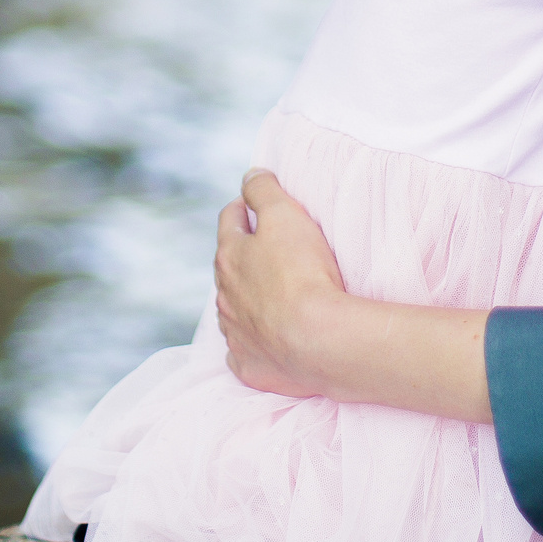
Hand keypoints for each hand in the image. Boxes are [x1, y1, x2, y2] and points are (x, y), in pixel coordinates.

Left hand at [215, 170, 347, 397]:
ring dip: (245, 299)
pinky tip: (266, 340)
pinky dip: (252, 342)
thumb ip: (263, 191)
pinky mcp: (250, 366)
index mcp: (229, 257)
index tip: (252, 205)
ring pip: (233, 310)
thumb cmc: (303, 273)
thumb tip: (250, 176)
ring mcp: (235, 333)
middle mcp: (224, 296)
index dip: (242, 208)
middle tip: (264, 249)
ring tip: (269, 296)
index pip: (230, 221)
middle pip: (227, 267)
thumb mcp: (285, 215)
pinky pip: (243, 352)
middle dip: (242, 255)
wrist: (318, 340)